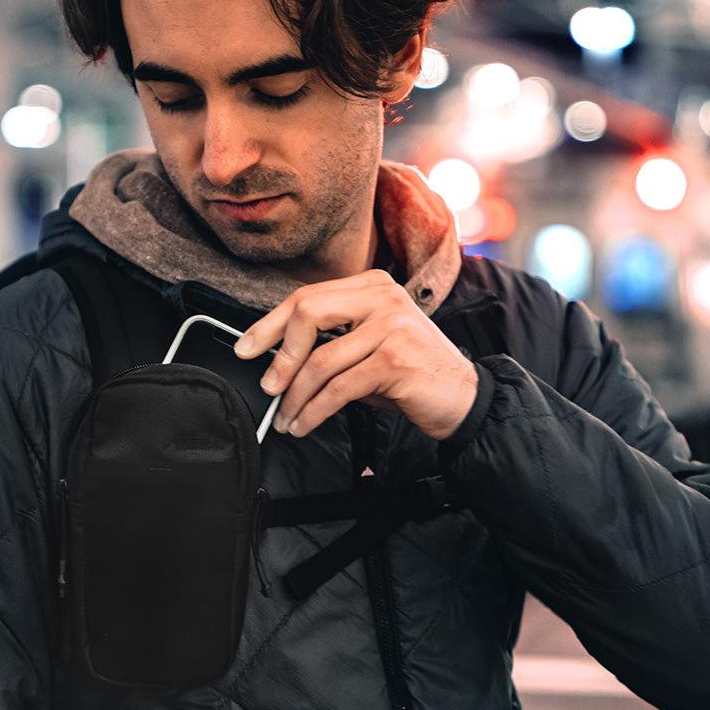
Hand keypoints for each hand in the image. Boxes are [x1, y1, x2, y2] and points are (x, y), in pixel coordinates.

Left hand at [233, 269, 477, 439]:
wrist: (462, 398)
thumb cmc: (410, 374)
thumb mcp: (368, 345)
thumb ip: (331, 340)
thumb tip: (279, 359)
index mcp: (372, 286)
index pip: (307, 297)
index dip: (270, 325)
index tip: (248, 348)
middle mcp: (382, 297)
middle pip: (307, 314)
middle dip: (279, 356)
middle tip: (268, 386)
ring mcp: (391, 326)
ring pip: (320, 361)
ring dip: (296, 397)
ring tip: (287, 418)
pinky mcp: (394, 360)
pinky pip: (338, 388)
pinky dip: (314, 411)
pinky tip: (306, 423)